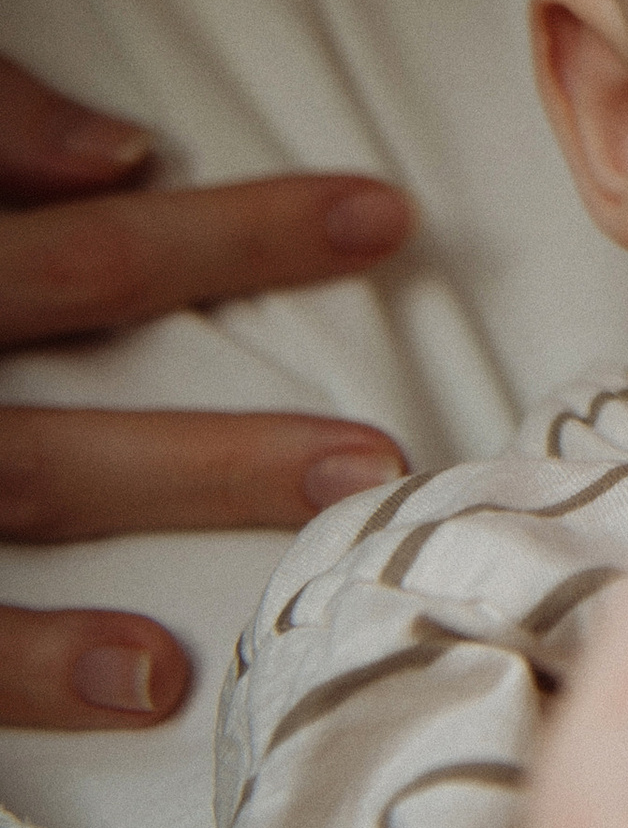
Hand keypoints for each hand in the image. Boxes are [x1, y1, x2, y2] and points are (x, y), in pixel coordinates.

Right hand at [0, 58, 412, 728]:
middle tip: (390, 420)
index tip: (382, 214)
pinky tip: (151, 678)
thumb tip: (114, 149)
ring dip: (173, 480)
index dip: (230, 226)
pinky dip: (27, 660)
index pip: (72, 236)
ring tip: (335, 501)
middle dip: (229, 352)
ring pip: (17, 470)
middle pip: (58, 314)